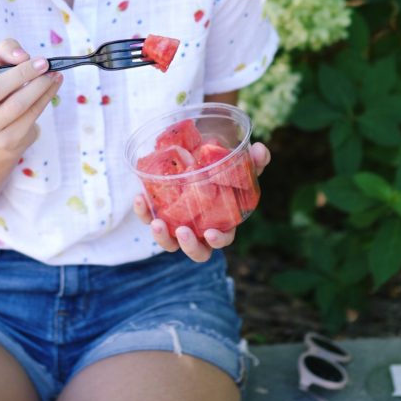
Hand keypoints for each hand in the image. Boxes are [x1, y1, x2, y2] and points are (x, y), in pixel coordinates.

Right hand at [0, 38, 61, 154]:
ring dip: (39, 86)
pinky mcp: (7, 141)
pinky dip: (46, 97)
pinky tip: (54, 84)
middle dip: (23, 72)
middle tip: (44, 62)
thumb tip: (22, 57)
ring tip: (53, 73)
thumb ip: (6, 51)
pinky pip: (31, 116)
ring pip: (17, 105)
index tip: (13, 57)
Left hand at [133, 142, 270, 262]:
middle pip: (196, 251)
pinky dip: (143, 212)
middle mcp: (199, 228)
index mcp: (221, 221)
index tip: (211, 234)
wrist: (194, 156)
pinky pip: (148, 218)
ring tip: (157, 223)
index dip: (218, 240)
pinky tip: (140, 197)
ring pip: (169, 243)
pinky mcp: (157, 212)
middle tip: (183, 232)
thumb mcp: (238, 163)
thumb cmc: (220, 167)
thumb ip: (253, 159)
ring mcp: (177, 223)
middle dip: (190, 246)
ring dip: (162, 238)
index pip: (222, 238)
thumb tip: (260, 149)